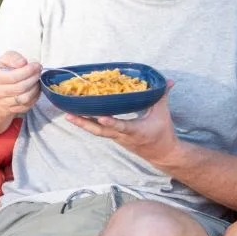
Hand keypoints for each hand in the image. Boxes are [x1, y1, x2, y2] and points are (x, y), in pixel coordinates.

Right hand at [0, 51, 42, 114]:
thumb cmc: (1, 72)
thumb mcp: (4, 60)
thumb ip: (13, 57)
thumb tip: (23, 63)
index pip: (14, 76)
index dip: (28, 71)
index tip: (36, 65)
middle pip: (21, 87)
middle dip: (34, 78)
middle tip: (39, 72)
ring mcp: (3, 103)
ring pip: (25, 98)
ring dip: (35, 89)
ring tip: (37, 80)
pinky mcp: (11, 110)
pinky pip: (27, 106)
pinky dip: (35, 97)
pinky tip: (35, 89)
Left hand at [65, 80, 180, 166]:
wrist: (162, 154)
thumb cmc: (163, 133)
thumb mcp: (163, 114)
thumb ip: (162, 96)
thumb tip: (168, 81)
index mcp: (136, 131)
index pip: (122, 127)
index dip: (111, 123)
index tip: (101, 117)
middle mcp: (123, 136)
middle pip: (100, 131)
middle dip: (84, 124)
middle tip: (69, 115)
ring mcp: (117, 139)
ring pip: (97, 132)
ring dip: (82, 124)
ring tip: (68, 114)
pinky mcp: (114, 138)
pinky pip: (99, 131)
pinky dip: (89, 124)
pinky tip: (79, 116)